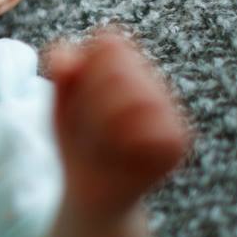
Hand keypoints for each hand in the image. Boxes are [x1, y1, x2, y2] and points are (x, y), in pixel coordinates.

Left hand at [45, 28, 191, 219]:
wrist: (91, 194)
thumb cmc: (77, 143)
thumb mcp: (59, 105)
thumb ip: (60, 75)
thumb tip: (66, 58)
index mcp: (125, 67)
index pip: (110, 42)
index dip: (85, 68)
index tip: (75, 96)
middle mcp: (152, 83)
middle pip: (119, 67)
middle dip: (90, 98)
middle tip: (86, 126)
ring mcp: (169, 111)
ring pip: (137, 98)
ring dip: (104, 122)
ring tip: (99, 141)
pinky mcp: (177, 141)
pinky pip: (154, 132)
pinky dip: (126, 144)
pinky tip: (119, 154)